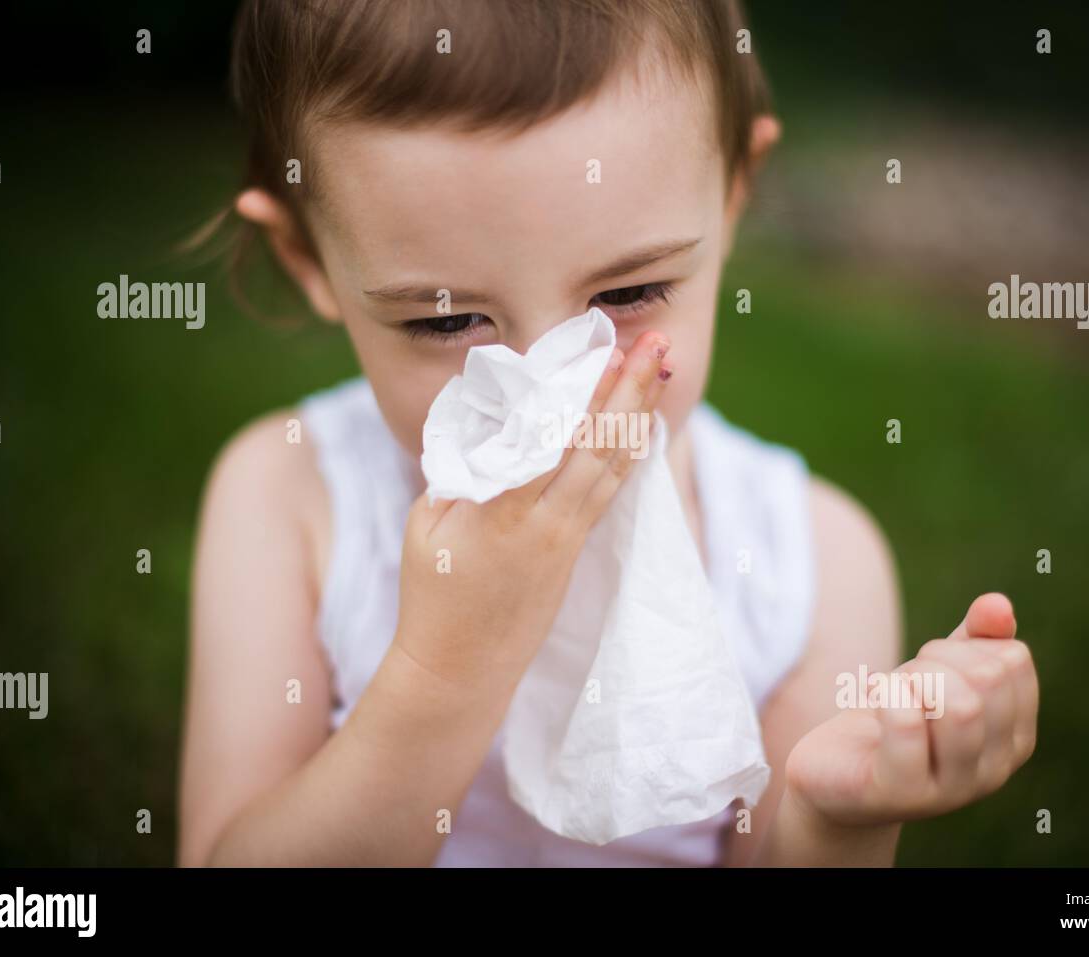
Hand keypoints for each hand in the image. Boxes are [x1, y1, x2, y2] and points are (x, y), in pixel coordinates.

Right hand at [392, 330, 672, 689]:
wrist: (460, 669)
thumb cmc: (432, 593)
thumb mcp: (427, 522)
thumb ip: (460, 469)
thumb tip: (490, 420)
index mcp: (504, 511)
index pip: (556, 440)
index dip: (588, 395)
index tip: (609, 353)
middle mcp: (547, 522)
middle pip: (599, 445)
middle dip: (631, 390)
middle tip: (656, 344)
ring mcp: (566, 538)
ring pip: (614, 466)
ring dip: (639, 414)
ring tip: (661, 371)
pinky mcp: (575, 551)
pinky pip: (609, 492)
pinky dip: (630, 453)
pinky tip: (644, 424)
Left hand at [785, 593, 1037, 825]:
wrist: (835, 773)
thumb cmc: (893, 716)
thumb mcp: (937, 670)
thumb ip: (974, 638)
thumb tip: (998, 605)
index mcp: (1015, 736)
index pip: (1013, 659)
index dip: (962, 645)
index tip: (931, 665)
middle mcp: (996, 769)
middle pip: (989, 678)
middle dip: (936, 658)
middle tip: (906, 679)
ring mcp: (954, 790)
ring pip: (962, 705)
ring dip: (913, 679)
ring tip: (890, 692)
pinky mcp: (903, 794)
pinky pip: (906, 723)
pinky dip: (885, 695)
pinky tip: (871, 702)